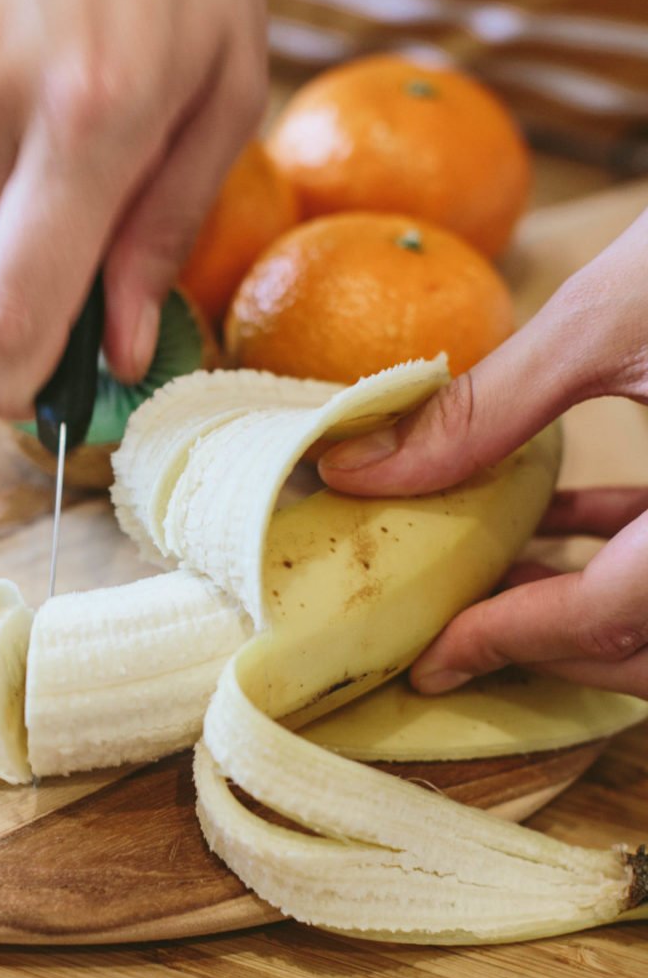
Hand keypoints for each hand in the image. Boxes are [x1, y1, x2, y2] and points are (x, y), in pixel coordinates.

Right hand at [0, 0, 266, 417]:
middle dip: (22, 283)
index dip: (10, 380)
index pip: (13, 303)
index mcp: (93, 114)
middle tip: (75, 231)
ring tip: (55, 91)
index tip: (22, 408)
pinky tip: (10, 47)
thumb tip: (124, 348)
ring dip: (1, 188)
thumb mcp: (225, 87)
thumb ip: (165, 231)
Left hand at [318, 207, 647, 697]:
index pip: (606, 618)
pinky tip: (563, 518)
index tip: (432, 659)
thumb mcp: (610, 318)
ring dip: (589, 614)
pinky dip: (628, 558)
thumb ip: (487, 407)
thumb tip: (356, 466)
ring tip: (499, 577)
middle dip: (549, 650)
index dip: (509, 643)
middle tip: (459, 630)